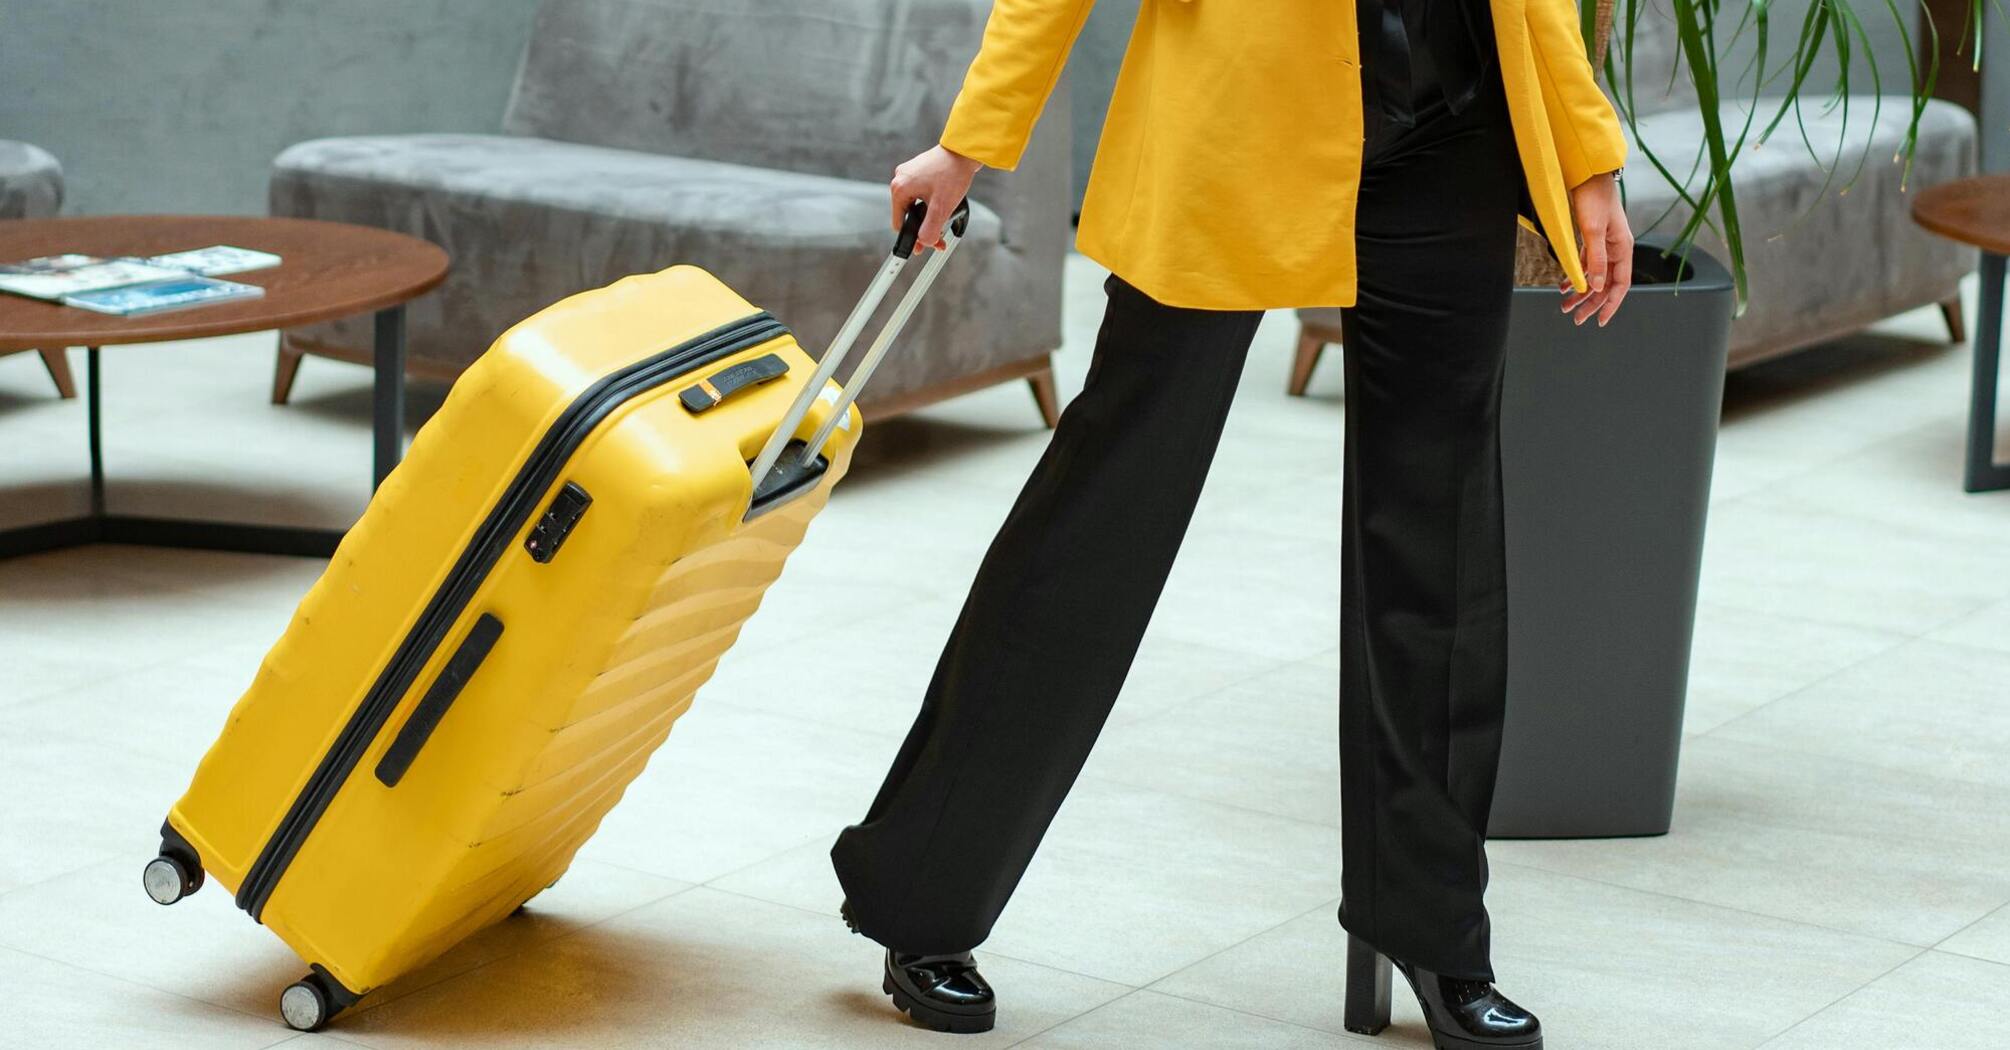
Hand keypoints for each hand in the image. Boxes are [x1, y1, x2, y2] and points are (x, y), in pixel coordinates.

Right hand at [891, 145, 982, 250]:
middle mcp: (900, 179)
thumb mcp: (941, 207)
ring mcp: (909, 173)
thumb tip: (924, 243)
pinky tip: (944, 206)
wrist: (964, 150)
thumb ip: (930, 229)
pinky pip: (921, 194)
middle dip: (924, 227)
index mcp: (900, 188)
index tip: (926, 245)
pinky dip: (931, 203)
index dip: (913, 237)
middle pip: (908, 215)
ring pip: (916, 204)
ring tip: (945, 220)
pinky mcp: (919, 171)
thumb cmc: (952, 174)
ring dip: (929, 216)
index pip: (899, 223)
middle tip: (939, 240)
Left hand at [1558, 171, 1632, 326]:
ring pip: (1595, 276)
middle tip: (1575, 319)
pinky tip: (1563, 286)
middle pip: (1606, 284)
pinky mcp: (1592, 239)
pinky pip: (1586, 265)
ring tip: (1565, 306)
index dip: (1611, 304)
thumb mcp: (1593, 230)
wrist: (1587, 175)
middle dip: (1591, 303)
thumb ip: (1596, 259)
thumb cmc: (1593, 198)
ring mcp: (1605, 244)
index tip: (1599, 321)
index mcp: (1623, 248)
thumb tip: (1598, 286)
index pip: (1621, 284)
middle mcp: (1616, 248)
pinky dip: (1576, 276)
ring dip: (1580, 292)